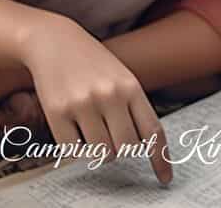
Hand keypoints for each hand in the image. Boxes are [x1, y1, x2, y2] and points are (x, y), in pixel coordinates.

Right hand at [20, 16, 172, 184]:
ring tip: (92, 128)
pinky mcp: (56, 112)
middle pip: (127, 148)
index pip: (153, 132)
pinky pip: (72, 151)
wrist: (56, 41)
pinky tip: (74, 129)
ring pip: (101, 153)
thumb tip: (143, 147)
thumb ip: (134, 108)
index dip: (161, 159)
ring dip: (99, 150)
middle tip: (112, 136)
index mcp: (132, 87)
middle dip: (122, 150)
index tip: (165, 179)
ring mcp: (83, 104)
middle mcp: (110, 95)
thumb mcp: (123, 77)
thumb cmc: (94, 64)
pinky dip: (76, 149)